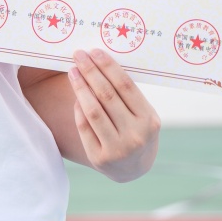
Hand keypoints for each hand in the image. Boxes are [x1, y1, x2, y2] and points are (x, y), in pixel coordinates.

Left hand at [68, 47, 159, 181]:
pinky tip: (76, 94)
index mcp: (148, 120)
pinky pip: (84, 127)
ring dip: (80, 87)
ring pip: (93, 111)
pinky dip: (78, 108)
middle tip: (79, 55)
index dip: (108, 67)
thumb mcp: (143, 114)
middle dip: (91, 72)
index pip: (125, 87)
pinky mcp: (99, 158)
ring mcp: (117, 149)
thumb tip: (100, 63)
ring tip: (73, 71)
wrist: (134, 168)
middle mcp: (135, 135)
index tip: (94, 51)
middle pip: (107, 96)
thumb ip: (127, 95)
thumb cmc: (137, 131)